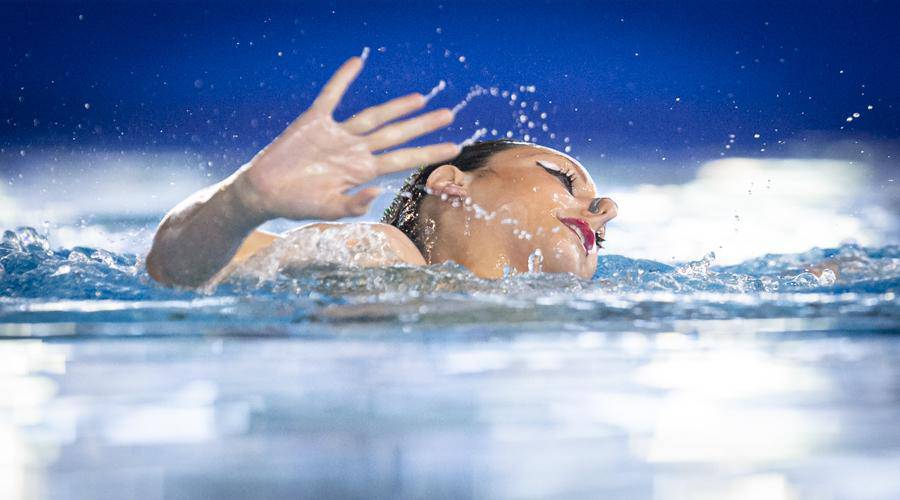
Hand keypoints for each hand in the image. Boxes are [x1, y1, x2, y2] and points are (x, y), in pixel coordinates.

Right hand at [233, 56, 458, 220]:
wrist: (263, 192)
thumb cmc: (296, 204)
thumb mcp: (328, 210)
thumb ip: (354, 203)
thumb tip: (378, 192)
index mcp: (362, 171)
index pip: (403, 159)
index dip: (429, 153)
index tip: (454, 148)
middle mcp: (355, 150)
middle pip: (395, 134)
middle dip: (423, 126)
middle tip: (450, 114)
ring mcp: (337, 134)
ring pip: (373, 116)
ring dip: (396, 106)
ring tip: (421, 98)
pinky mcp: (314, 121)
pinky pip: (332, 96)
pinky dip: (342, 79)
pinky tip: (355, 62)